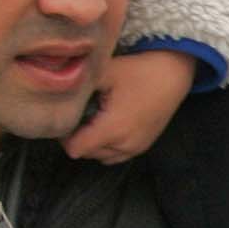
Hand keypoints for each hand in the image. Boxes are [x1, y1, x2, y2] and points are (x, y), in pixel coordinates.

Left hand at [64, 48, 196, 162]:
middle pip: (86, 154)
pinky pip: (116, 155)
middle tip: (80, 113)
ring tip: (95, 119)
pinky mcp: (144, 146)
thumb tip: (55, 92)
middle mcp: (124, 145)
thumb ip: (79, 86)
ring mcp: (136, 148)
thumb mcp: (105, 72)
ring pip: (101, 156)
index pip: (74, 149)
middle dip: (79, 137)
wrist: (174, 73)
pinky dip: (108, 146)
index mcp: (112, 129)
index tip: (68, 116)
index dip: (65, 134)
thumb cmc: (139, 70)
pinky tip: (109, 124)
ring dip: (93, 143)